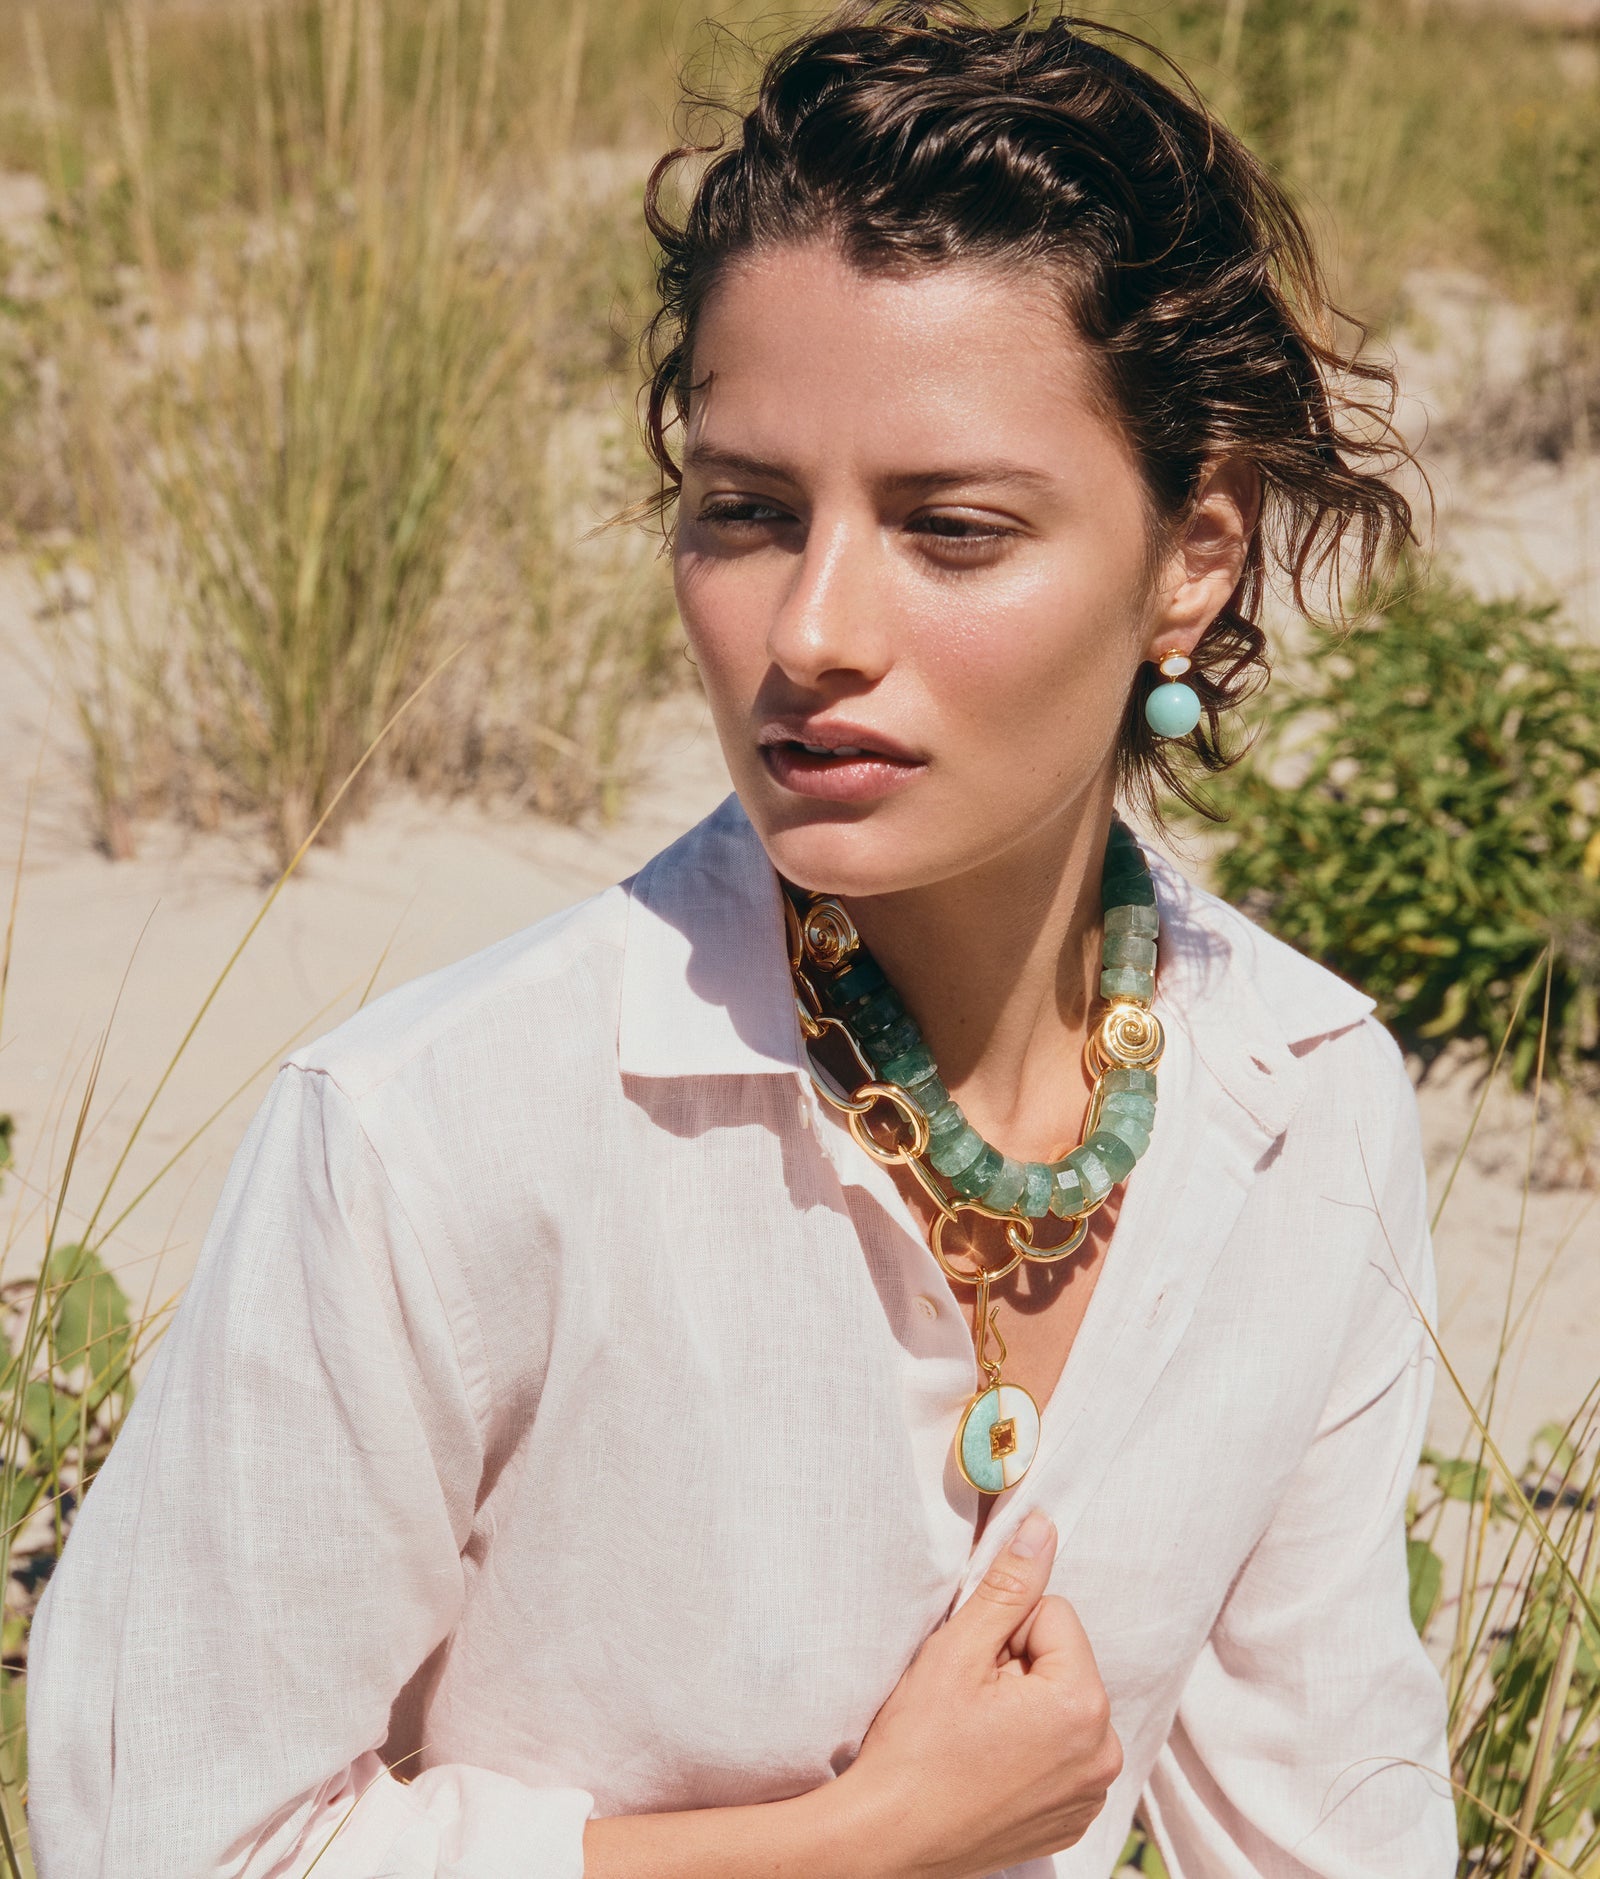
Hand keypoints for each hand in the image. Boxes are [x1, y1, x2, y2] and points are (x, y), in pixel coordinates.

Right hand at [839, 1510, 1121, 1878]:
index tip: (972, 1673)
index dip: (1004, 1632)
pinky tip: (988, 1769)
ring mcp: (1091, 1793)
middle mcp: (1104, 1753)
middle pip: (1062, 1662)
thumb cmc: (918, 1746)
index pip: (1053, 1615)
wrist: (889, 1838)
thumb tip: (1043, 1526)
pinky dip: (1029, 1752)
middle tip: (969, 1708)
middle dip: (1017, 1669)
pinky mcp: (1074, 1819)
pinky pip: (1062, 1753)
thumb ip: (1008, 1585)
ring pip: (1060, 1705)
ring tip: (976, 1739)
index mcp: (1082, 1705)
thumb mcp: (958, 1651)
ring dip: (1023, 1709)